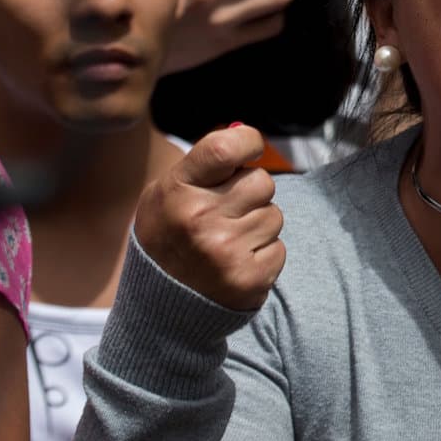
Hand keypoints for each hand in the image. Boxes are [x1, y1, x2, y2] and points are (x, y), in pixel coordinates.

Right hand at [134, 125, 285, 310]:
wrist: (161, 308)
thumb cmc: (171, 237)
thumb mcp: (168, 194)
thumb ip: (205, 163)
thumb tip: (245, 133)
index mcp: (176, 191)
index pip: (225, 148)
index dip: (248, 142)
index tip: (251, 149)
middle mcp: (198, 219)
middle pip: (262, 182)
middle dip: (254, 194)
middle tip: (229, 212)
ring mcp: (224, 251)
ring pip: (274, 215)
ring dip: (259, 226)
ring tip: (229, 241)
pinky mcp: (248, 278)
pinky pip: (280, 248)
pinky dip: (264, 254)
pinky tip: (237, 263)